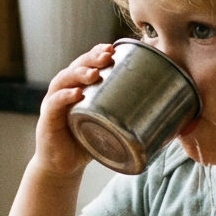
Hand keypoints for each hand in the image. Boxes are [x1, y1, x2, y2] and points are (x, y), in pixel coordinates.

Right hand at [33, 43, 113, 176]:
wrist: (63, 167)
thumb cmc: (87, 142)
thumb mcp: (108, 125)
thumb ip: (126, 116)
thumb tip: (169, 116)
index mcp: (78, 87)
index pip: (86, 63)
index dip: (97, 52)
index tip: (114, 48)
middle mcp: (64, 91)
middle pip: (76, 66)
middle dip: (92, 58)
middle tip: (108, 56)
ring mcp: (53, 104)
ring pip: (63, 80)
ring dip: (79, 73)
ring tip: (94, 73)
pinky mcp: (47, 120)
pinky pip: (55, 104)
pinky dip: (65, 97)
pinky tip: (77, 94)